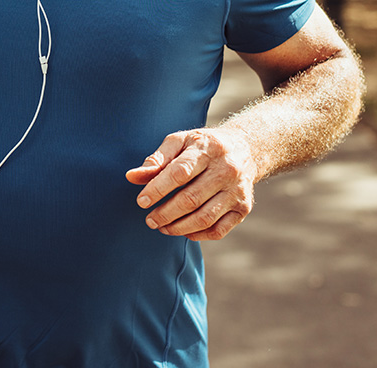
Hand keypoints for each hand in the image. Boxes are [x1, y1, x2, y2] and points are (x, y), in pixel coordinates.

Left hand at [125, 128, 257, 240]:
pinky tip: (184, 231)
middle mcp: (226, 170)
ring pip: (205, 218)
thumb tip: (131, 177)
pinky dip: (198, 235)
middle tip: (150, 220)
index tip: (141, 201)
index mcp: (207, 149)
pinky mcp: (244, 208)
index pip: (179, 173)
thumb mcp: (179, 142)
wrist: (245, 149)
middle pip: (191, 199)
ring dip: (179, 228)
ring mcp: (237, 191)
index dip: (158, 189)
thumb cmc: (202, 146)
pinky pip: (219, 230)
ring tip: (162, 227)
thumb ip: (156, 160)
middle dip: (165, 213)